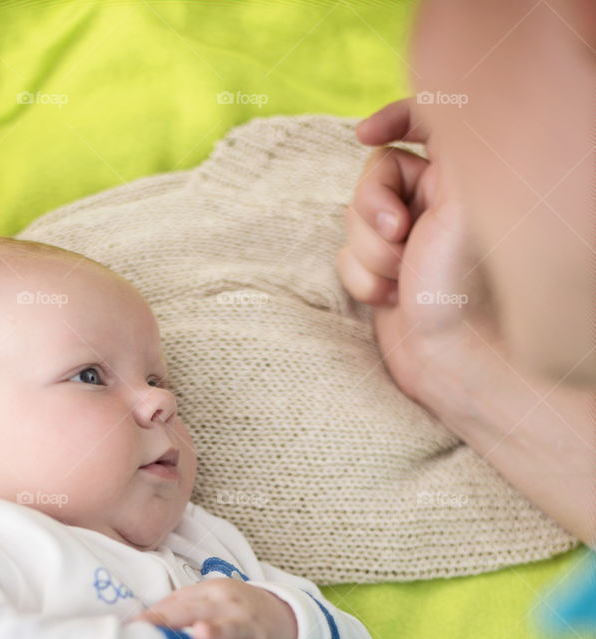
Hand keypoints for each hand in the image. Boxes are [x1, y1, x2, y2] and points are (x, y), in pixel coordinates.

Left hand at [134, 580, 297, 638]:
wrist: (281, 616)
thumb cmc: (232, 613)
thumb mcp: (208, 603)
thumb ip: (177, 611)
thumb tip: (137, 625)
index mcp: (209, 592)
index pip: (176, 604)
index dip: (155, 617)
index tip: (133, 629)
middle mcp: (227, 604)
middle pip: (197, 611)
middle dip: (174, 620)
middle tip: (151, 631)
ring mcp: (247, 624)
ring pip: (229, 627)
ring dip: (214, 631)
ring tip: (198, 634)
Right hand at [336, 96, 494, 402]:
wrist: (449, 357)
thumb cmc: (460, 286)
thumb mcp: (459, 200)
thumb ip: (443, 147)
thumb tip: (417, 113)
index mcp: (460, 178)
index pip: (423, 123)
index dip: (392, 118)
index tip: (364, 135)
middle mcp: (433, 204)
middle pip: (373, 175)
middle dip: (372, 209)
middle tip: (399, 237)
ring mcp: (405, 239)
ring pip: (353, 220)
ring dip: (368, 254)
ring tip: (398, 281)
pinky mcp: (382, 271)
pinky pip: (345, 257)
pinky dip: (360, 280)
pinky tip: (388, 301)